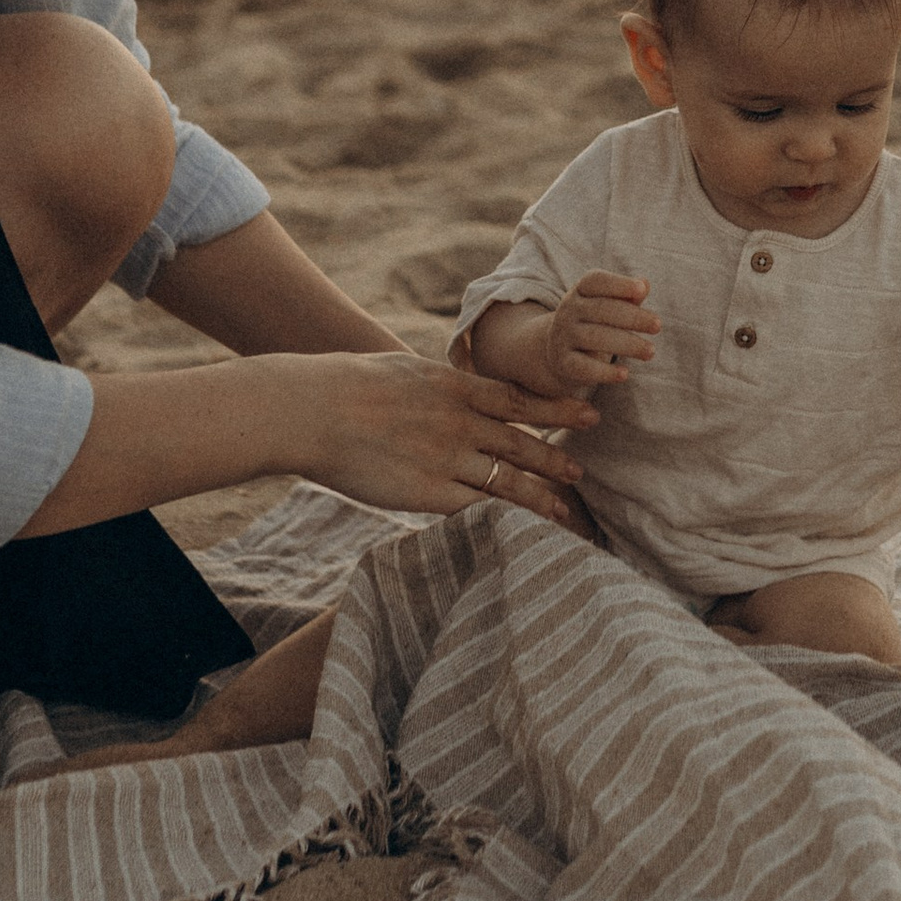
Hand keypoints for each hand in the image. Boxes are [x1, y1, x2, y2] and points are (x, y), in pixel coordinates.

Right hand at [259, 350, 595, 531]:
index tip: (588, 416)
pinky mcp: (426, 492)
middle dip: (555, 460)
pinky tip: (518, 531)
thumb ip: (437, 381)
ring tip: (564, 511)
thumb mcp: (405, 369)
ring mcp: (446, 458)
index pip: (520, 401)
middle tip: (582, 473)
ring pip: (506, 482)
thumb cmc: (349, 385)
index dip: (557, 411)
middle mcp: (459, 423)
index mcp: (455, 388)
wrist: (313, 410)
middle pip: (522, 444)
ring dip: (539, 498)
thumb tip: (450, 381)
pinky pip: (473, 510)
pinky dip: (500, 520)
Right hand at [537, 272, 661, 396]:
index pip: (596, 281)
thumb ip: (627, 295)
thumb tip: (645, 284)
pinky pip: (584, 368)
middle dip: (632, 317)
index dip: (619, 284)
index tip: (642, 290)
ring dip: (627, 344)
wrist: (559, 351)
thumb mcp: (608, 305)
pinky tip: (625, 374)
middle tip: (658, 326)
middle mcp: (568, 310)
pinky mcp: (563, 363)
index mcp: (580, 291)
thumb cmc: (595, 322)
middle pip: (601, 309)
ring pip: (596, 338)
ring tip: (650, 351)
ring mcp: (563, 337)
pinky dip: (605, 372)